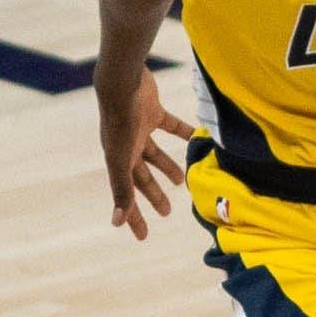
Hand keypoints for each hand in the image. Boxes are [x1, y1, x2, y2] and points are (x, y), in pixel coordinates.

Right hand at [96, 63, 193, 237]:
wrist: (123, 80)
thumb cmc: (120, 121)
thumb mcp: (121, 159)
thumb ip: (121, 190)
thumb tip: (116, 222)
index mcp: (117, 160)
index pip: (126, 195)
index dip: (133, 216)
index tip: (142, 236)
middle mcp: (127, 146)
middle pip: (141, 176)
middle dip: (153, 195)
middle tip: (167, 212)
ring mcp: (139, 128)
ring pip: (155, 153)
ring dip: (168, 167)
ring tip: (182, 180)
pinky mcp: (152, 110)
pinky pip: (171, 125)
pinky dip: (184, 133)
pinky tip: (198, 139)